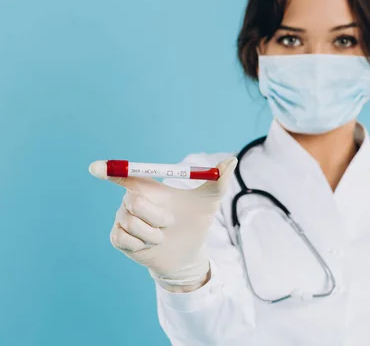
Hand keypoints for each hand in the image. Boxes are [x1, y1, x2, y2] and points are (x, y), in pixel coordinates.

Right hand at [89, 157, 236, 289]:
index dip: (108, 170)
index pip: (125, 174)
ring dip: (154, 233)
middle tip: (169, 223)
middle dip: (157, 216)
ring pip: (133, 222)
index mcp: (148, 186)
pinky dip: (142, 244)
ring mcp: (122, 220)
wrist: (189, 253)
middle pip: (134, 201)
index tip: (94, 168)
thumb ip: (219, 179)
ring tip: (162, 236)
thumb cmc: (196, 221)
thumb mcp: (210, 200)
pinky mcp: (118, 238)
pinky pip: (125, 239)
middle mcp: (131, 200)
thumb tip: (231, 160)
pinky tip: (149, 245)